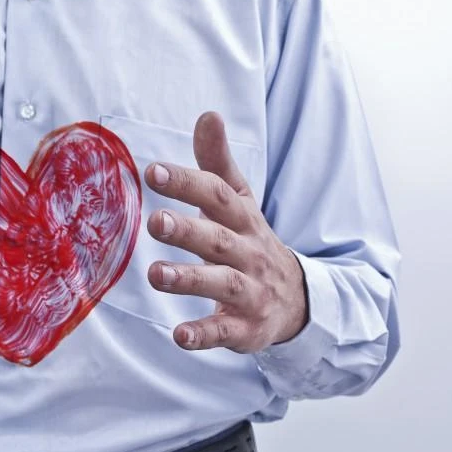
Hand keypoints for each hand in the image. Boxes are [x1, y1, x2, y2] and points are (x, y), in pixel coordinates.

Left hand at [144, 112, 308, 352]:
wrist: (298, 300)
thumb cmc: (251, 242)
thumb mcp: (240, 202)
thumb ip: (218, 163)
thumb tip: (208, 115)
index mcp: (243, 219)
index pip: (218, 195)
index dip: (188, 182)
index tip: (153, 171)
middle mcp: (248, 253)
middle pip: (218, 239)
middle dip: (187, 230)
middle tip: (154, 222)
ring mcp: (250, 292)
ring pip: (221, 284)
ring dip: (189, 280)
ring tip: (155, 275)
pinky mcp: (246, 328)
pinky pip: (225, 331)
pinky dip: (203, 334)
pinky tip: (178, 336)